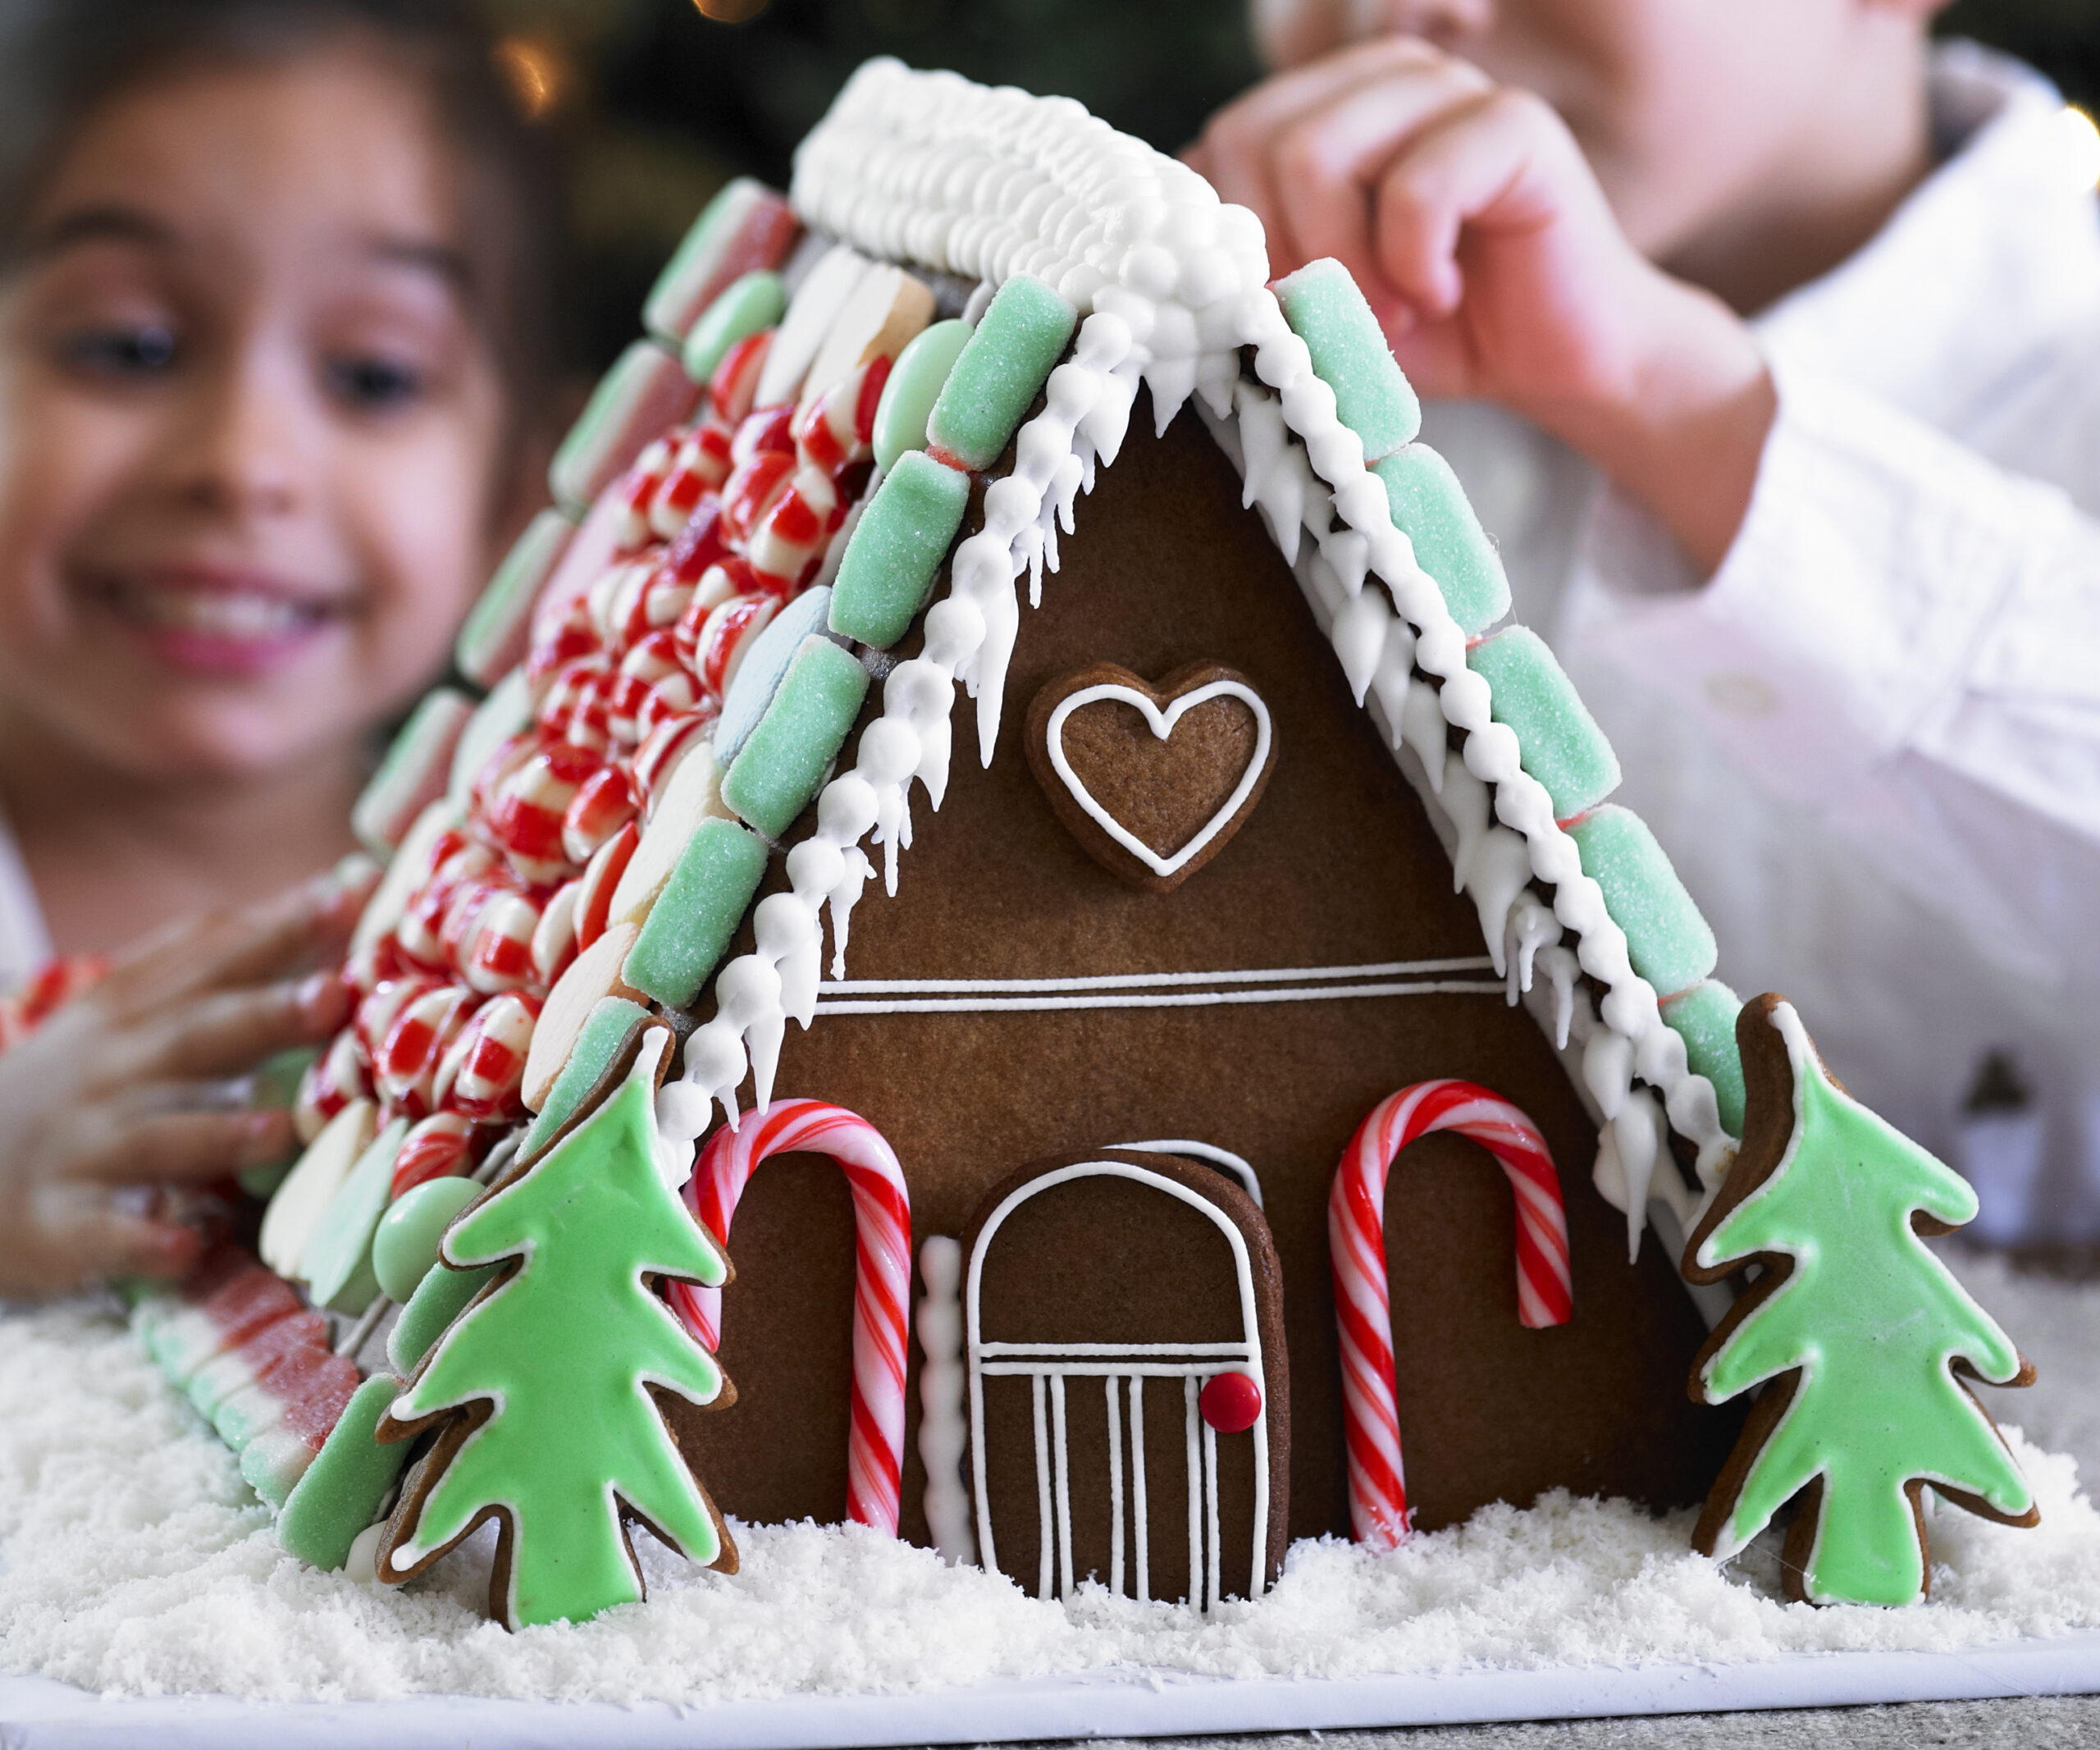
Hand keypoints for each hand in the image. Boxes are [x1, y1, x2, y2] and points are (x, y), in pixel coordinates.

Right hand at [0, 868, 370, 1297]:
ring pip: (155, 1137)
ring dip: (216, 1133)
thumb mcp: (127, 1011)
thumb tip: (324, 898)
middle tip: (332, 996)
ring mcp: (84, 1149)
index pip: (209, 962)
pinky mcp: (62, 1224)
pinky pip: (105, 1234)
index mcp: (131, 1014)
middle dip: (262, 1015)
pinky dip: (143, 1239)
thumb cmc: (76, 1086)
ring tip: (277, 1129)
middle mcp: (110, 1072)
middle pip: (193, 1036)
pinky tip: (184, 1245)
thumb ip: (217, 961)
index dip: (278, 930)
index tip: (349, 898)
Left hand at [1188, 36, 1774, 573]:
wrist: (1556, 359)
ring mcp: (1446, 89)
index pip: (1213, 150)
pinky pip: (1416, 184)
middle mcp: (1375, 81)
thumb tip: (1168, 270)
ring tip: (1389, 315)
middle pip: (1251, 141)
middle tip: (1336, 318)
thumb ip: (1245, 269)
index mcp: (1317, 111)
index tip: (1278, 317)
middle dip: (1278, 254)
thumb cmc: (1431, 334)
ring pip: (1317, 154)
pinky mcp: (1513, 123)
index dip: (1229, 248)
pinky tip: (1442, 293)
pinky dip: (1414, 264)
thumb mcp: (1313, 308)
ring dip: (1343, 264)